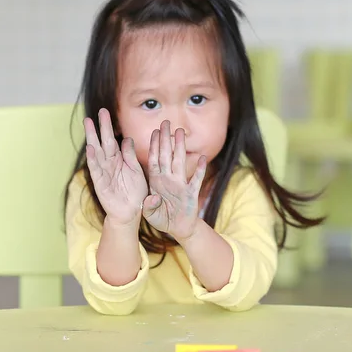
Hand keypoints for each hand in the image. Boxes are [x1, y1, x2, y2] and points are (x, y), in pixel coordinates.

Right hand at [84, 108, 147, 225]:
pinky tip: (90, 148)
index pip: (112, 139)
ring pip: (97, 151)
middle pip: (103, 141)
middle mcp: (109, 163)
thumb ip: (130, 156)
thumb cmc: (135, 192)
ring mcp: (104, 172)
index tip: (104, 111)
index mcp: (119, 159)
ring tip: (87, 123)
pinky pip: (96, 169)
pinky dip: (93, 159)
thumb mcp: (136, 171)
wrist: (131, 212)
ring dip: (92, 137)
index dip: (107, 126)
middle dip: (99, 127)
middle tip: (96, 112)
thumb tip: (127, 139)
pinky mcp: (101, 183)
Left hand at [142, 120, 206, 240]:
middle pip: (167, 156)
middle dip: (166, 139)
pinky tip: (202, 158)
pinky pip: (196, 180)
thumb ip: (149, 207)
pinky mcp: (191, 194)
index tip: (154, 132)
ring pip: (180, 162)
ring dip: (180, 148)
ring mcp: (181, 185)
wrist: (178, 229)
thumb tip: (151, 198)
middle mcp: (168, 180)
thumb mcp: (150, 215)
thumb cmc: (162, 219)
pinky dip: (199, 170)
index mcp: (157, 182)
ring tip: (181, 133)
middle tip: (166, 123)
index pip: (154, 160)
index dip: (154, 146)